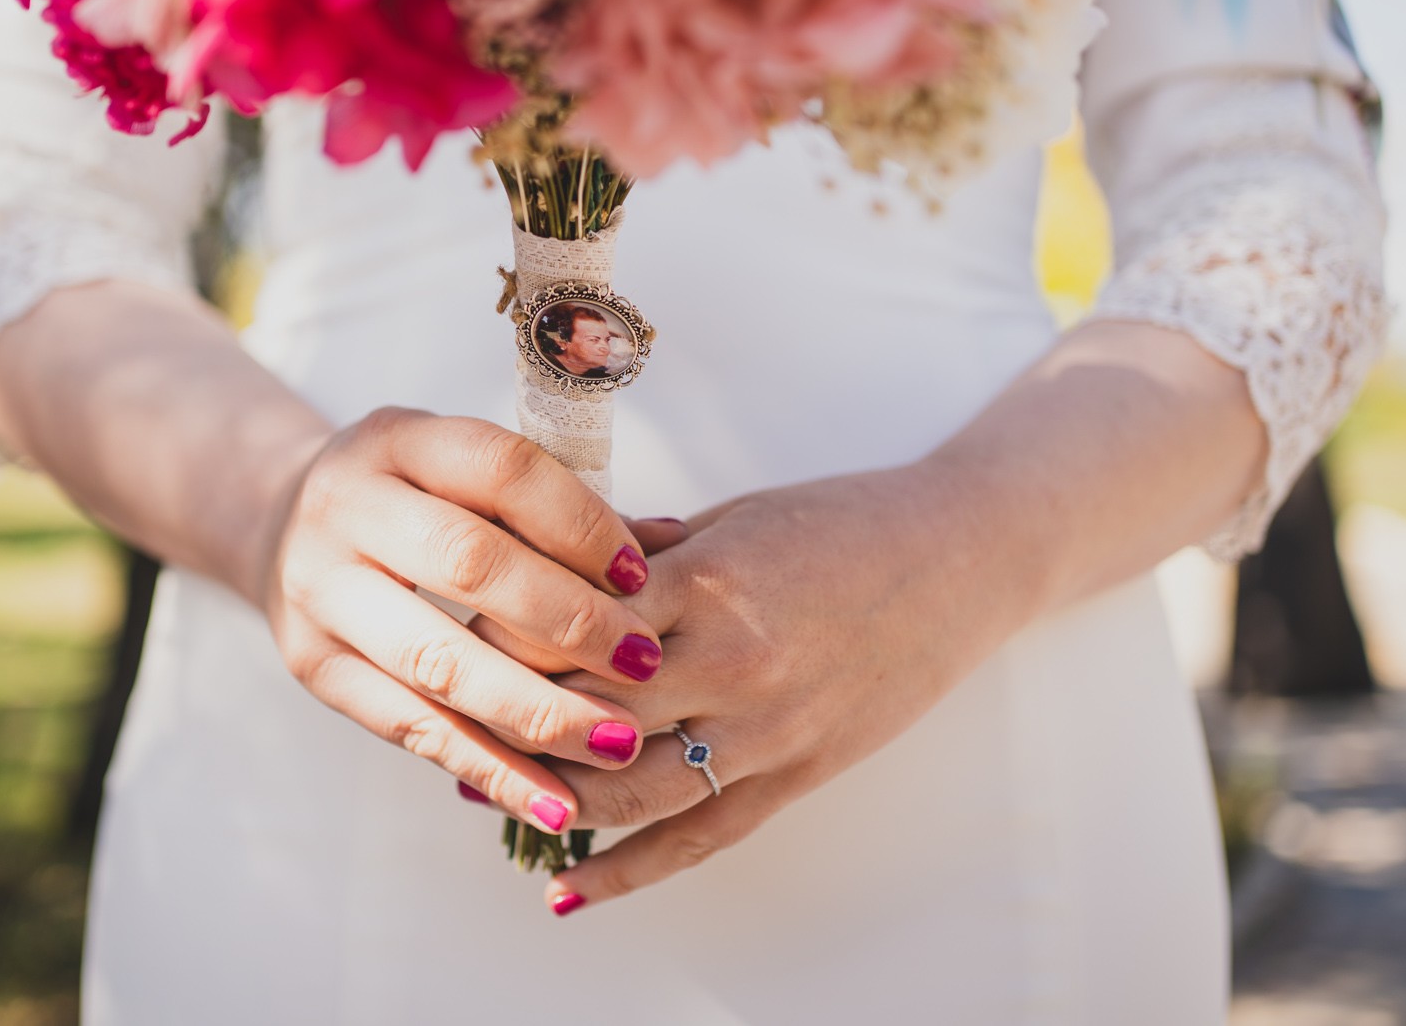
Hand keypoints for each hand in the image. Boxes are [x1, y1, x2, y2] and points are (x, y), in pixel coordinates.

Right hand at [257, 406, 676, 836]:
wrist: (280, 524)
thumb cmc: (417, 498)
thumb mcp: (467, 475)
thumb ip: (563, 508)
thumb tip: (676, 544)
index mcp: (399, 440)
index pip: (500, 471)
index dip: (579, 524)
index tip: (645, 577)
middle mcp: (347, 506)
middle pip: (468, 562)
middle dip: (568, 620)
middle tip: (646, 664)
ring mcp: (320, 589)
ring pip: (437, 659)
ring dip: (537, 712)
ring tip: (618, 745)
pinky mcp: (314, 667)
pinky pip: (410, 728)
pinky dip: (490, 770)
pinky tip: (556, 803)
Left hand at [476, 465, 1038, 911]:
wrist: (963, 558)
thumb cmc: (843, 523)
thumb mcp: (732, 518)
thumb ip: (640, 553)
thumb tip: (547, 565)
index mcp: (710, 584)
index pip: (570, 625)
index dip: (501, 637)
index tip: (450, 636)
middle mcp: (735, 666)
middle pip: (586, 713)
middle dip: (505, 720)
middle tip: (443, 718)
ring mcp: (770, 732)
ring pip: (631, 792)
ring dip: (548, 800)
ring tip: (481, 796)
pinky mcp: (798, 775)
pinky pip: (699, 838)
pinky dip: (627, 870)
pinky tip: (566, 888)